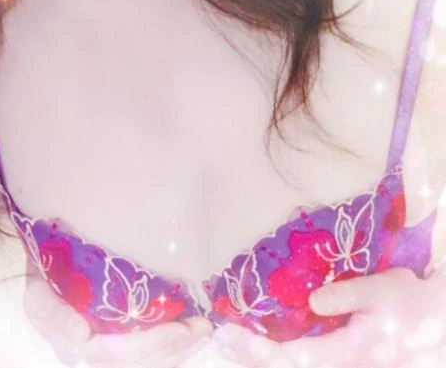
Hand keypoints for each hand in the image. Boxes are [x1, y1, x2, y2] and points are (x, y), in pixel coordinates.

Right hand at [23, 258, 212, 367]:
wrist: (45, 275)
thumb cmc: (44, 278)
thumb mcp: (37, 292)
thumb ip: (53, 313)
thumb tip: (80, 334)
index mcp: (73, 347)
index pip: (115, 354)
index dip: (150, 345)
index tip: (179, 329)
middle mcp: (90, 360)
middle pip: (137, 364)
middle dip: (173, 347)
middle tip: (202, 326)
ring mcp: (105, 358)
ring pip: (146, 365)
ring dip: (177, 351)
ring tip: (202, 331)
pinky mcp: (117, 351)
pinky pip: (148, 360)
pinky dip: (171, 352)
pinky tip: (191, 340)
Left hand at [213, 267, 445, 366]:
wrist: (437, 323)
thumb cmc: (410, 303)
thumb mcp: (383, 291)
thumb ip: (347, 296)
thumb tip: (311, 303)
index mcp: (351, 352)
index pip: (297, 358)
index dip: (265, 352)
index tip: (236, 338)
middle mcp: (345, 366)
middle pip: (294, 367)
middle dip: (258, 358)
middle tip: (227, 342)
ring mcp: (346, 366)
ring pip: (302, 366)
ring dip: (270, 357)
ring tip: (239, 345)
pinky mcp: (347, 360)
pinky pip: (311, 361)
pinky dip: (286, 356)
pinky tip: (268, 346)